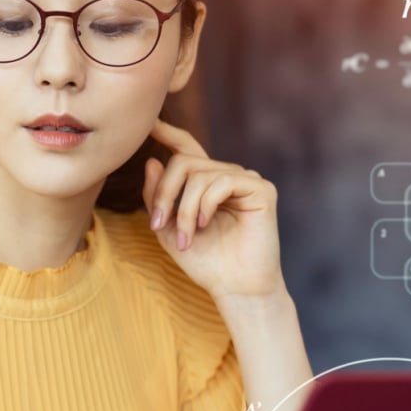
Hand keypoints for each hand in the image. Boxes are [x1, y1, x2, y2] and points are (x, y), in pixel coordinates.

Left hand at [142, 117, 283, 300]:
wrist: (235, 288)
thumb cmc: (205, 262)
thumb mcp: (168, 229)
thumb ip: (157, 197)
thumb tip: (152, 161)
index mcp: (206, 184)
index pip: (186, 149)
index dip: (167, 134)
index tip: (148, 122)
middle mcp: (227, 176)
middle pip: (183, 162)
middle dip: (165, 193)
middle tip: (157, 224)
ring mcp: (246, 180)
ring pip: (200, 174)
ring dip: (183, 209)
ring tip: (185, 238)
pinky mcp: (261, 190)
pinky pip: (222, 181)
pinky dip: (205, 204)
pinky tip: (204, 225)